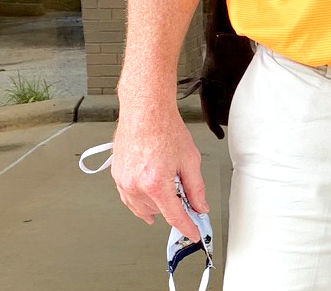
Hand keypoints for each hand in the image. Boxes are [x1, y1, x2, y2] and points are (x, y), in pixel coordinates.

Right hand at [111, 105, 206, 241]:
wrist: (145, 111)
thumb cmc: (165, 128)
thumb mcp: (190, 159)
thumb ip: (196, 187)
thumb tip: (200, 206)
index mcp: (156, 183)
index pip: (174, 216)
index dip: (186, 227)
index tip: (193, 233)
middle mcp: (136, 186)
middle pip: (158, 211)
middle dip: (172, 207)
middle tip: (183, 195)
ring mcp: (123, 182)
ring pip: (141, 208)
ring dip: (155, 205)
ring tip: (166, 190)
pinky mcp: (117, 176)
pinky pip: (128, 198)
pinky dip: (140, 200)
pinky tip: (148, 193)